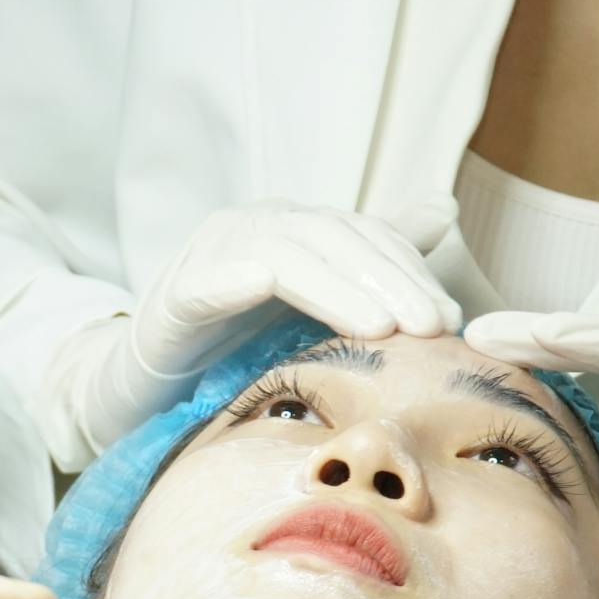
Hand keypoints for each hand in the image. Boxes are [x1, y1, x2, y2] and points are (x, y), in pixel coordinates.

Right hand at [43, 199, 464, 458]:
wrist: (147, 392)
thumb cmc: (233, 351)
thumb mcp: (312, 311)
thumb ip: (374, 262)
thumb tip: (446, 206)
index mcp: (293, 230)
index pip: (363, 238)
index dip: (409, 272)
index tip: (450, 319)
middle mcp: (254, 228)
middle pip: (333, 239)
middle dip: (388, 280)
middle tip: (432, 325)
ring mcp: (211, 256)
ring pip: (285, 255)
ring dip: (336, 288)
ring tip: (381, 327)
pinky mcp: (173, 295)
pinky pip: (210, 282)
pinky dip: (239, 281)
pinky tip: (270, 290)